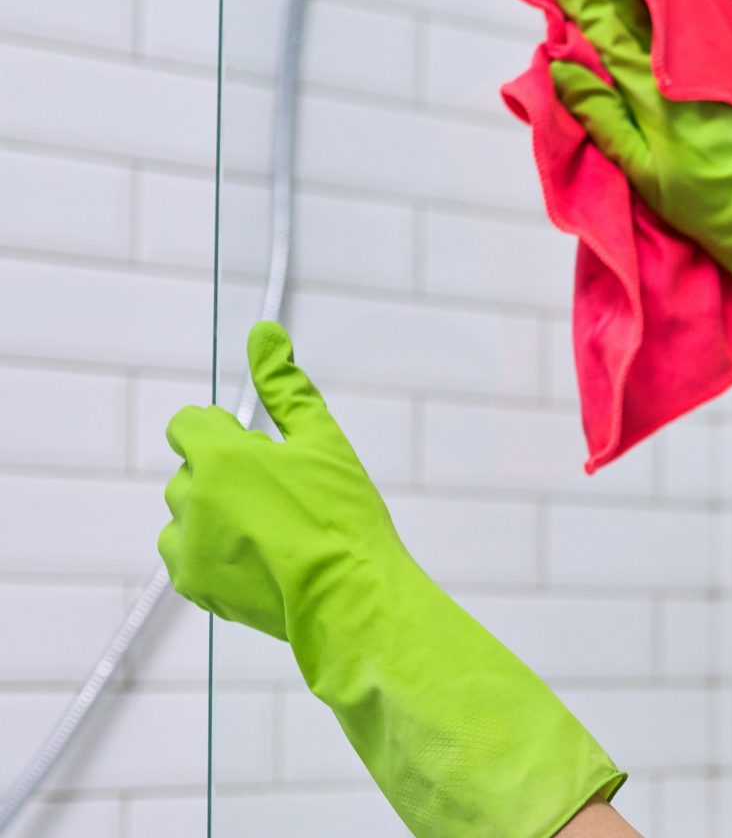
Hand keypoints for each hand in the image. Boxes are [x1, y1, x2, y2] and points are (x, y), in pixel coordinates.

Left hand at [159, 321, 624, 837]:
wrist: (351, 597)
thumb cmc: (344, 514)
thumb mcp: (322, 438)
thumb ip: (285, 384)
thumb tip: (264, 332)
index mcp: (221, 456)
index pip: (188, 423)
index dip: (222, 431)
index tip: (255, 449)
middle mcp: (193, 498)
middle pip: (190, 469)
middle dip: (222, 472)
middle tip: (276, 493)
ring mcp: (189, 546)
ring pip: (184, 512)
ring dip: (212, 511)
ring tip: (267, 528)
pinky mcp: (194, 585)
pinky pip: (184, 554)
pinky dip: (209, 550)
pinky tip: (255, 555)